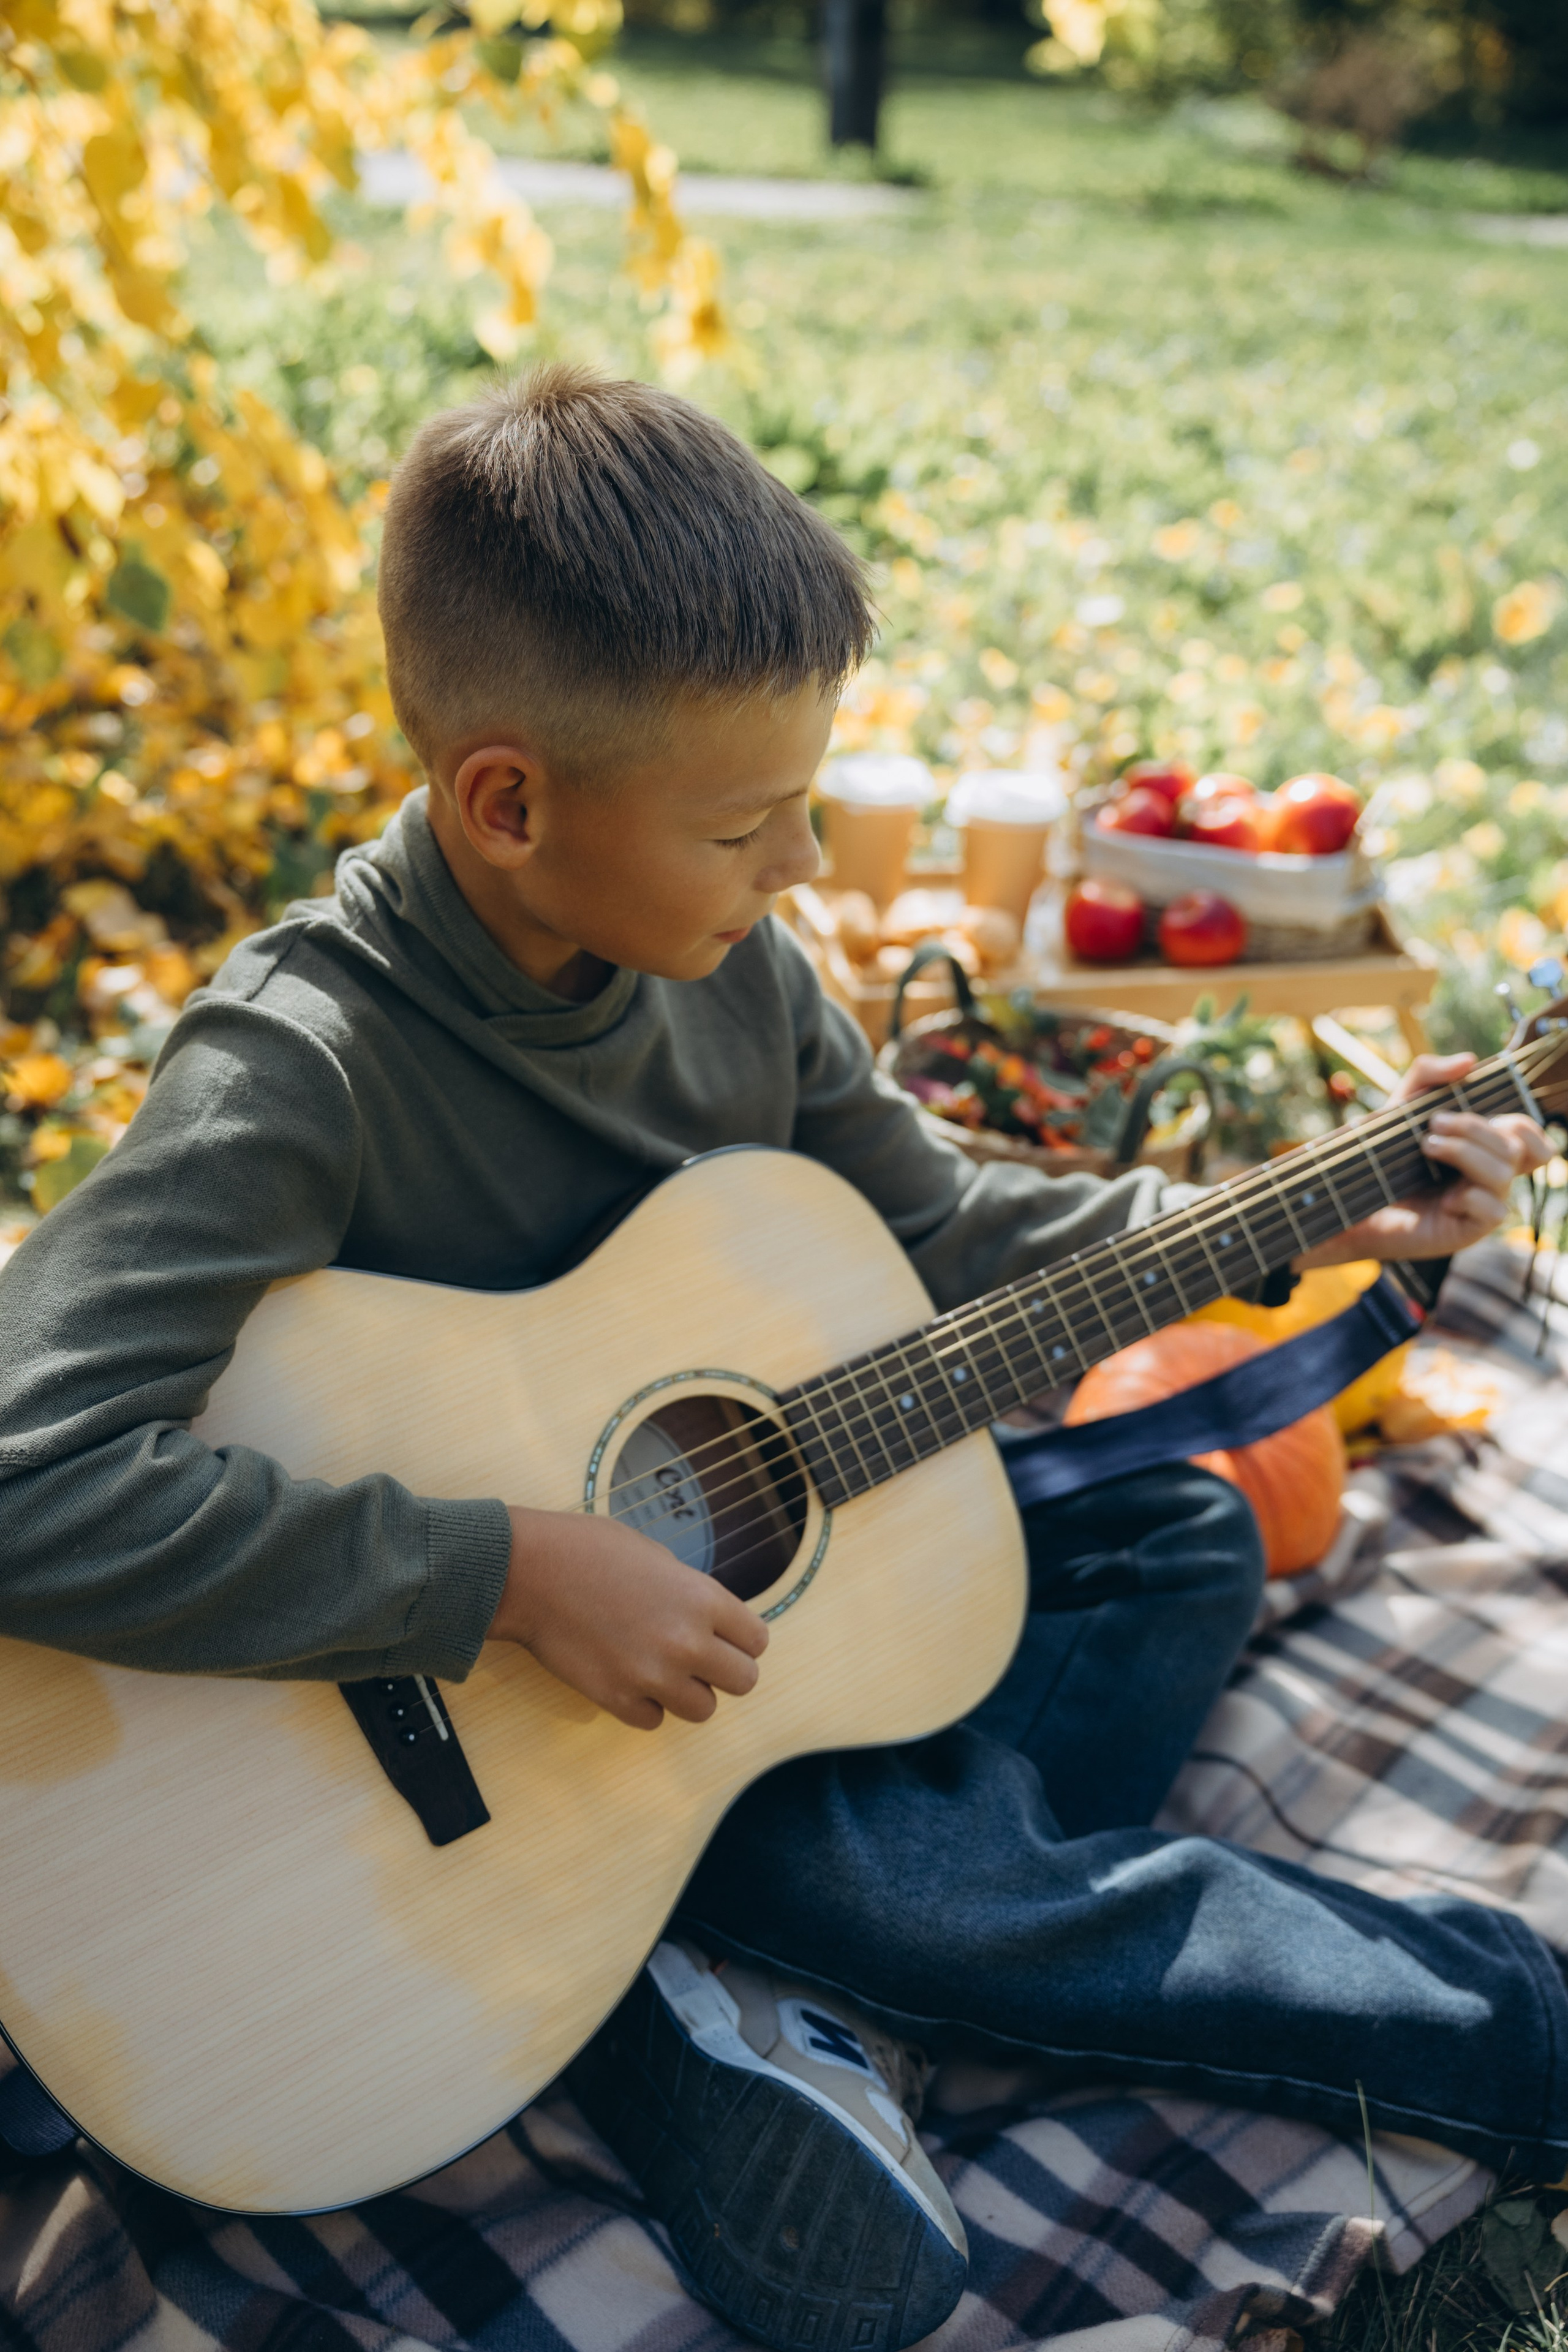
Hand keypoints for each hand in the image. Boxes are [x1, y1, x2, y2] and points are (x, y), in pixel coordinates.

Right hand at [491, 1505, 768, 1730]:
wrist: (528, 1571)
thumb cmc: (587, 1550)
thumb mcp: (656, 1556)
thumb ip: (690, 1593)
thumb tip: (708, 1620)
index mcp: (702, 1598)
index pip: (757, 1641)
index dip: (741, 1638)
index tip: (722, 1636)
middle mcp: (686, 1641)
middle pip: (743, 1681)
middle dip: (723, 1670)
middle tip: (697, 1658)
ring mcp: (652, 1674)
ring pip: (704, 1710)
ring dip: (687, 1692)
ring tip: (662, 1670)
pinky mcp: (616, 1698)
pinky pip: (654, 1721)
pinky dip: (645, 1705)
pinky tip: (628, 1679)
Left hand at [1299, 1051, 1553, 1269]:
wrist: (1347, 1200)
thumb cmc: (1379, 1156)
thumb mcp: (1400, 1107)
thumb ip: (1429, 1076)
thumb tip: (1468, 1061)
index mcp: (1484, 1150)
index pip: (1531, 1138)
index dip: (1525, 1124)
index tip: (1483, 1111)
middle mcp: (1488, 1177)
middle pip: (1517, 1147)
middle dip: (1474, 1128)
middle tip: (1433, 1123)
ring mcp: (1481, 1204)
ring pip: (1503, 1173)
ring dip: (1465, 1152)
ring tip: (1426, 1147)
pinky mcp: (1467, 1230)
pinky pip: (1493, 1210)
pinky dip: (1469, 1197)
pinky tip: (1442, 1198)